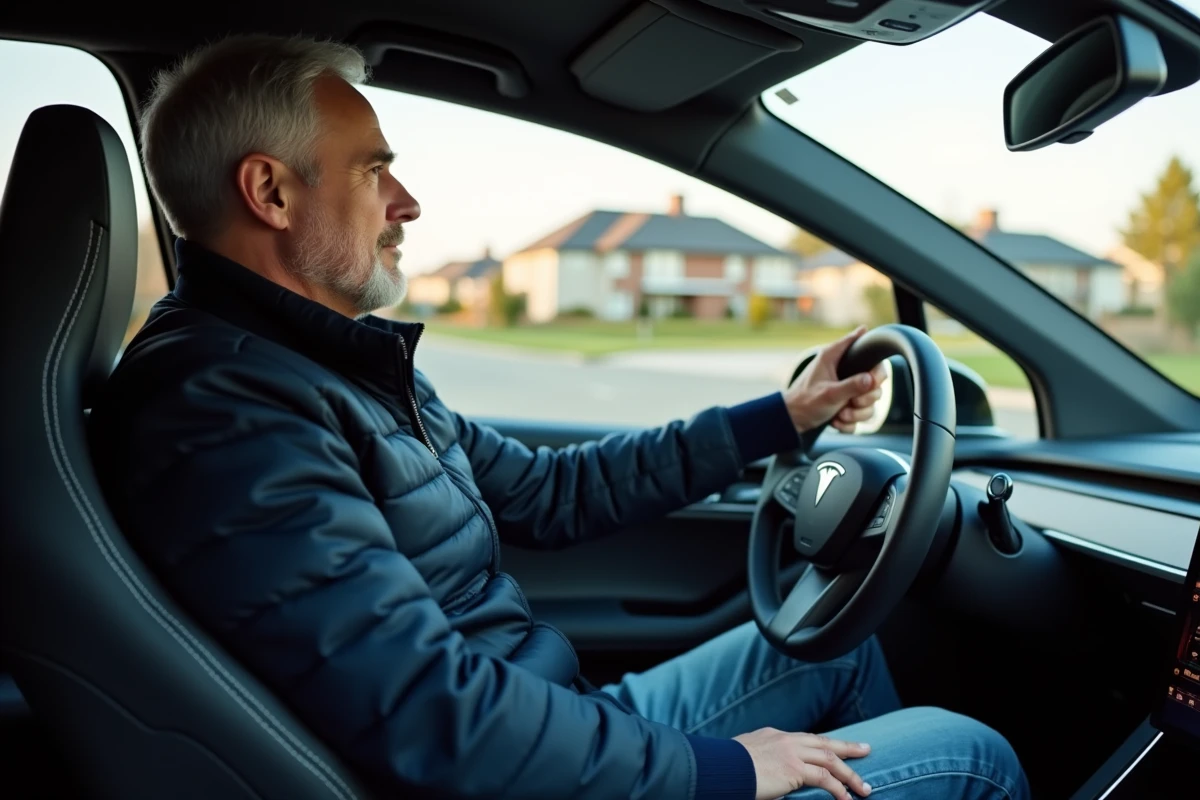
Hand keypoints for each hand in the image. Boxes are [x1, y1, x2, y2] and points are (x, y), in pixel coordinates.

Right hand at [733, 727, 871, 799]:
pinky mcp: (794, 769)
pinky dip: (839, 790)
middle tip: (866, 749)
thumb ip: (761, 759)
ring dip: (850, 775)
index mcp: (774, 735)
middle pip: (824, 742)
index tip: (837, 747)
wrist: (722, 767)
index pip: (807, 738)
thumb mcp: (745, 755)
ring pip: (830, 760)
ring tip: (864, 788)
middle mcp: (786, 740)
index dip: (825, 744)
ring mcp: (792, 752)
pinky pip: (825, 779)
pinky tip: (847, 799)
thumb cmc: (727, 767)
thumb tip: (766, 772)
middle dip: (847, 747)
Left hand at [784, 326, 887, 434]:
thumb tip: (872, 380)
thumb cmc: (805, 401)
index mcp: (834, 357)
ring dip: (857, 413)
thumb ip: (852, 386)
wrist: (792, 421)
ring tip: (840, 414)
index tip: (871, 376)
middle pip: (875, 379)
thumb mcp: (829, 393)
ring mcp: (848, 388)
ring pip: (870, 400)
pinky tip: (836, 421)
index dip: (874, 359)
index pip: (863, 345)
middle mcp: (844, 370)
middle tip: (853, 402)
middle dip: (866, 397)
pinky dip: (850, 421)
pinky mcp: (848, 403)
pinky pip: (861, 413)